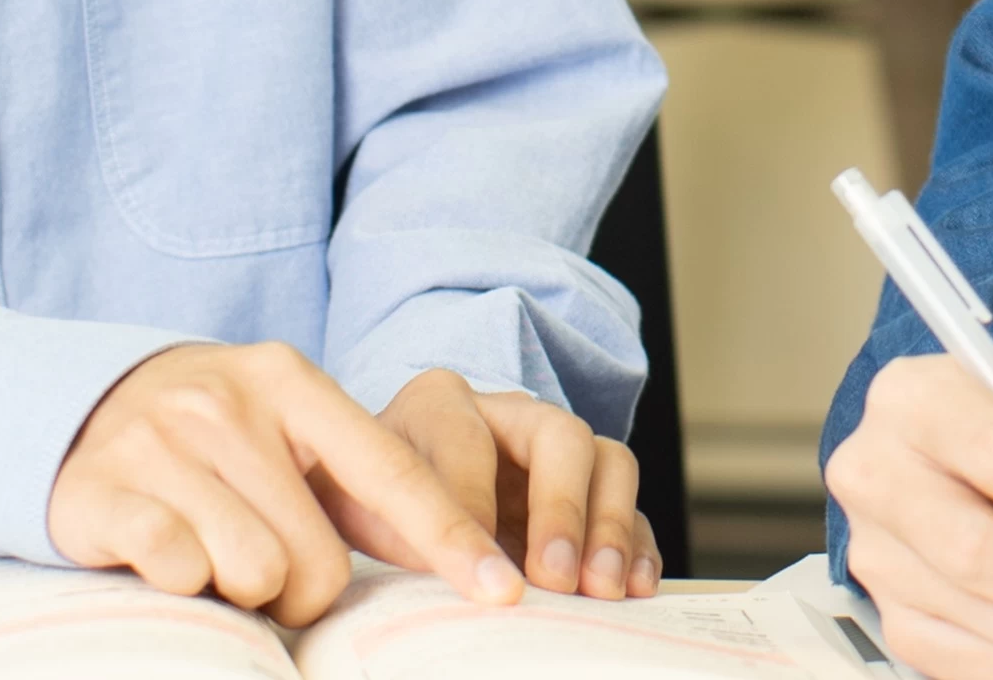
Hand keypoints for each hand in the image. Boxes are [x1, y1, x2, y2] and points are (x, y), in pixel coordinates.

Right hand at [52, 342, 522, 625]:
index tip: (503, 591)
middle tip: (265, 568)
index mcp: (290, 383)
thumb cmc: (212, 442)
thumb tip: (467, 554)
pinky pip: (178, 571)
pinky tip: (164, 554)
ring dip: (242, 592)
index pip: (391, 471)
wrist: (72, 410)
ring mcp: (161, 442)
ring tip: (213, 558)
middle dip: (301, 589)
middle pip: (317, 557)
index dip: (450, 538)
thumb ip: (360, 483)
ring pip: (253, 573)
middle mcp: (228, 402)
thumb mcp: (284, 433)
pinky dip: (182, 585)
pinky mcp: (103, 490)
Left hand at [377, 369, 660, 598]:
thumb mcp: (356, 505)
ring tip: (599, 589)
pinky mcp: (585, 498)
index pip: (467, 440)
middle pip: (562, 435)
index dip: (472, 504)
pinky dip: (636, 548)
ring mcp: (554, 454)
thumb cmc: (366, 503)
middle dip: (561, 509)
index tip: (474, 568)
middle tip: (553, 576)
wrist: (378, 508)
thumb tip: (462, 570)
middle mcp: (509, 414)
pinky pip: (631, 509)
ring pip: (610, 462)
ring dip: (610, 528)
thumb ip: (396, 525)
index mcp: (440, 403)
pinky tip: (632, 589)